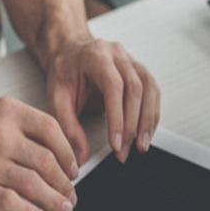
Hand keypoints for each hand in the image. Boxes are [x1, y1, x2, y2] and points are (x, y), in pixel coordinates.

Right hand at [0, 97, 78, 210]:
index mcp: (7, 113)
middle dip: (64, 183)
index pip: (51, 130)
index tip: (73, 168)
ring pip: (36, 184)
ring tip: (62, 209)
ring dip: (55, 201)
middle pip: (47, 161)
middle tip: (70, 194)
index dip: (68, 152)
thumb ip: (25, 131)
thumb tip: (62, 156)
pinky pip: (15, 205)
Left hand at [45, 38, 160, 165]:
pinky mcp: (139, 70)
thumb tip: (81, 156)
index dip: (118, 117)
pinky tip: (147, 130)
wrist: (70, 54)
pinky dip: (152, 113)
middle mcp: (116, 54)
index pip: (113, 86)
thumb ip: (68, 127)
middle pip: (135, 88)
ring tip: (141, 145)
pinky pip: (153, 91)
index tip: (116, 143)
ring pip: (149, 89)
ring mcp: (131, 60)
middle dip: (132, 125)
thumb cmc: (64, 73)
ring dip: (148, 120)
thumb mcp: (56, 99)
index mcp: (95, 56)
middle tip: (124, 150)